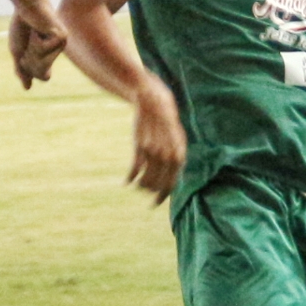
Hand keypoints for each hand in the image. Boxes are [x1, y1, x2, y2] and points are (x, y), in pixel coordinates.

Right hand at [8, 0, 67, 88]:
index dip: (30, 70)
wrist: (26, 4)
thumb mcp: (18, 52)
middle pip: (42, 71)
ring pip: (43, 62)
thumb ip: (22, 70)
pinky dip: (35, 40)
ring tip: (33, 33)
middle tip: (29, 41)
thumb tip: (27, 89)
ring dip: (31, 49)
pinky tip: (37, 29)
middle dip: (29, 60)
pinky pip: (43, 50)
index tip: (25, 55)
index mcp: (50, 54)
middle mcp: (59, 50)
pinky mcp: (61, 37)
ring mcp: (62, 44)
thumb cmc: (22, 25)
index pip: (44, 77)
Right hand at [128, 81, 185, 204]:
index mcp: (179, 156)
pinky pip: (134, 170)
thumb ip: (176, 159)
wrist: (154, 102)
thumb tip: (172, 178)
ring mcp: (153, 152)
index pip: (170, 185)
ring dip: (140, 185)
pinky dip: (130, 178)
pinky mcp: (140, 147)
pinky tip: (126, 182)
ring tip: (137, 185)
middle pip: (157, 185)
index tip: (154, 203)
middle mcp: (168, 156)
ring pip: (144, 180)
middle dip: (150, 191)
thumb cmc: (167, 122)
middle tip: (145, 191)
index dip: (162, 196)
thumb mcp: (177, 140)